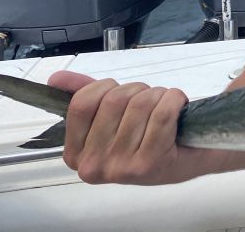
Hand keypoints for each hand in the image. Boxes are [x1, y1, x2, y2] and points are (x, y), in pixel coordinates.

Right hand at [48, 70, 204, 184]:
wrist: (188, 158)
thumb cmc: (146, 135)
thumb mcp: (110, 116)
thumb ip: (82, 94)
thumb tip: (55, 78)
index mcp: (75, 153)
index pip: (82, 103)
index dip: (105, 86)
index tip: (120, 93)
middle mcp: (93, 165)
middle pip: (114, 100)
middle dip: (137, 90)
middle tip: (148, 102)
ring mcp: (120, 167)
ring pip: (140, 104)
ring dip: (159, 95)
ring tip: (164, 106)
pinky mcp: (150, 163)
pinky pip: (162, 113)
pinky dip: (174, 99)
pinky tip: (178, 106)